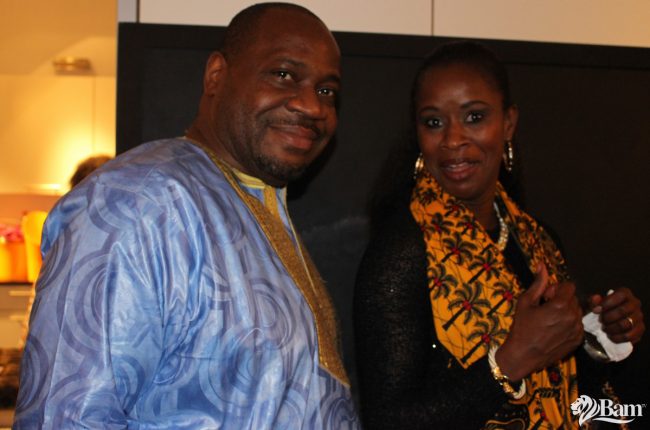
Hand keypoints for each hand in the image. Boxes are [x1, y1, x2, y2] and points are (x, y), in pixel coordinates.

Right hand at [496, 264, 583, 380]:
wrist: (523, 355)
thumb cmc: (522, 327)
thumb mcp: (526, 302)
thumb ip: (538, 283)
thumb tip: (542, 265)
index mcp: (561, 305)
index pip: (569, 286)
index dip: (556, 289)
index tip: (545, 297)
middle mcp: (573, 316)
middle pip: (573, 298)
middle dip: (561, 299)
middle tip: (545, 309)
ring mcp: (577, 330)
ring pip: (576, 311)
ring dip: (565, 312)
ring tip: (549, 321)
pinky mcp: (578, 340)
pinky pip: (577, 325)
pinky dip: (568, 324)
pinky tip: (553, 330)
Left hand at [589, 288, 644, 343]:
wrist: (605, 324)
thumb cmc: (600, 311)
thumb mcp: (593, 304)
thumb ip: (593, 300)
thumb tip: (596, 298)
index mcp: (624, 293)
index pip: (619, 296)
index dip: (606, 304)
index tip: (595, 311)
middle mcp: (635, 303)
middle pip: (622, 311)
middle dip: (607, 318)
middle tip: (600, 321)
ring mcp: (639, 317)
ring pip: (625, 324)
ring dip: (611, 328)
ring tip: (604, 328)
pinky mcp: (639, 330)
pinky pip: (629, 336)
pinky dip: (616, 337)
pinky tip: (610, 336)